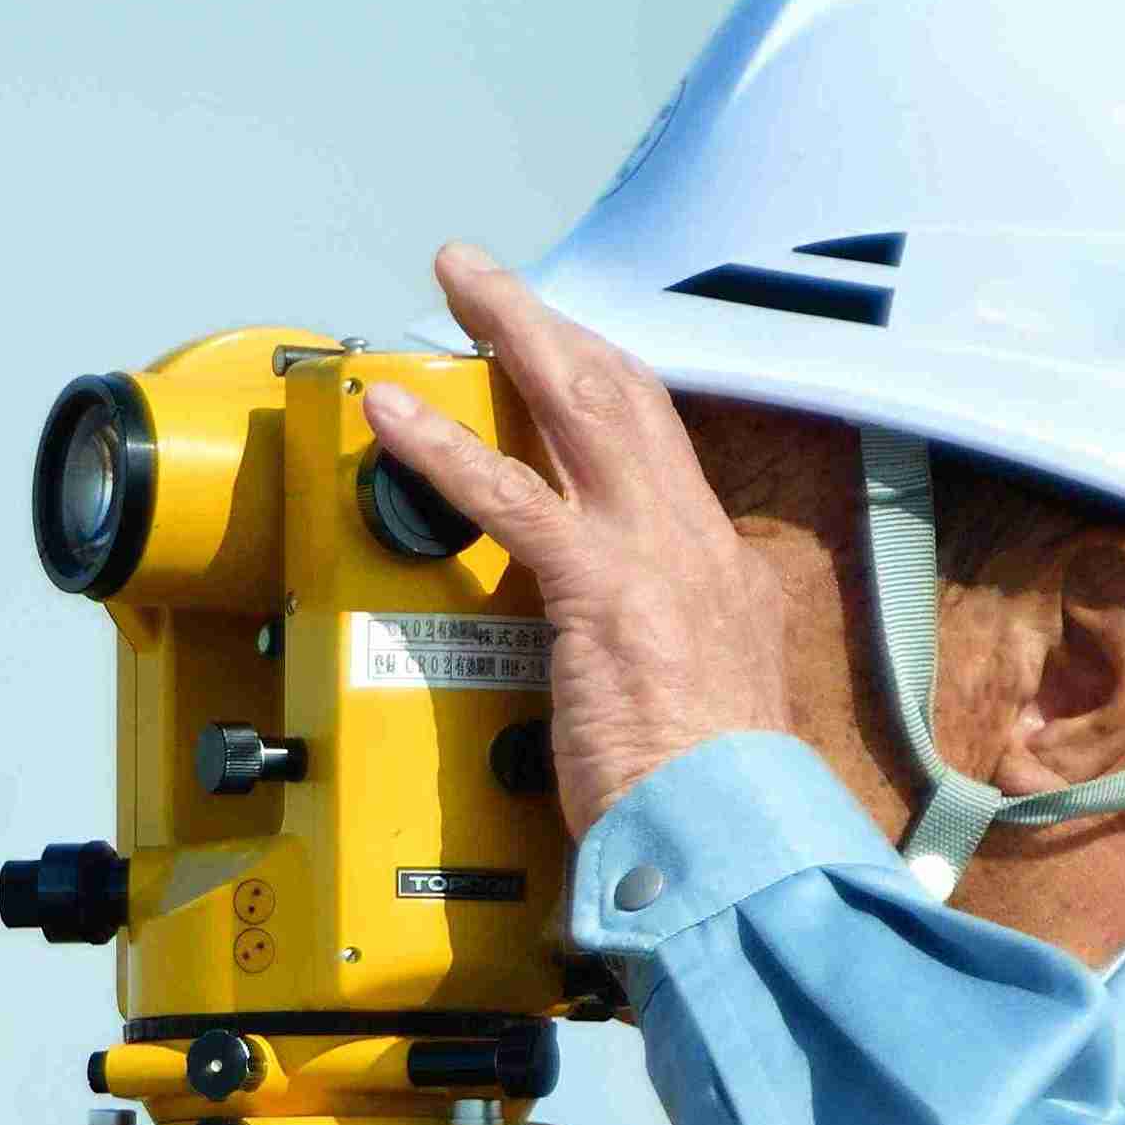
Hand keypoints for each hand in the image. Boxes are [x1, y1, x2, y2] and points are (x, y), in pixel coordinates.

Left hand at [359, 244, 797, 838]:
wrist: (734, 844)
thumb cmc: (707, 805)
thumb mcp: (700, 712)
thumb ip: (662, 668)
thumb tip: (630, 668)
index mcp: (717, 572)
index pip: (658, 449)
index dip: (599, 389)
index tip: (555, 356)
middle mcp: (693, 544)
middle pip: (625, 394)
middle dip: (553, 325)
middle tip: (489, 279)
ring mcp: (652, 558)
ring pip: (579, 405)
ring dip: (511, 331)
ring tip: (457, 282)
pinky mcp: (599, 591)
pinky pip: (510, 497)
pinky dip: (443, 447)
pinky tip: (391, 415)